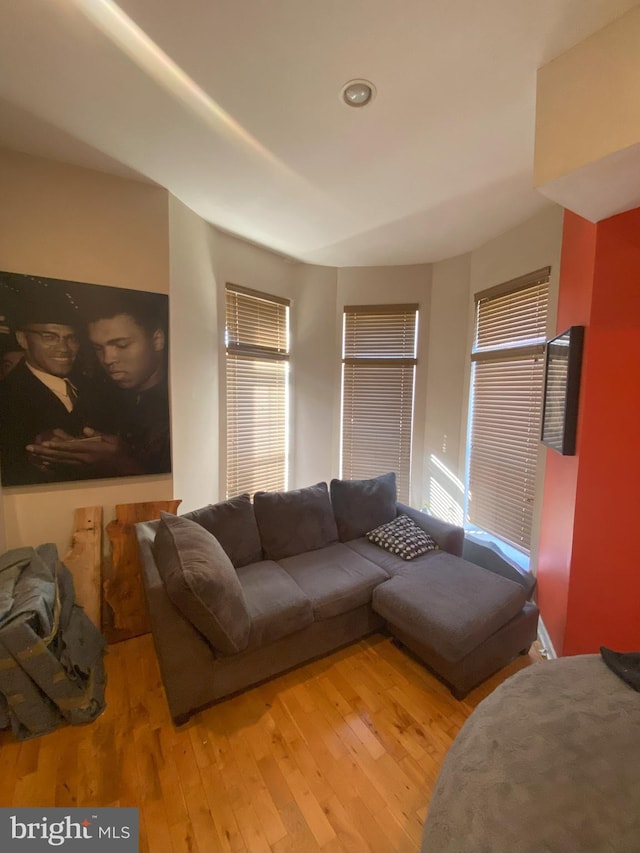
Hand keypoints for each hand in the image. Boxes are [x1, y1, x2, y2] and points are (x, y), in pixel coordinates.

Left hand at [26, 427, 143, 474]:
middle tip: (30, 448)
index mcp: (92, 451)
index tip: (44, 443)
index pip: (71, 447)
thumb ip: (98, 434)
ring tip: (33, 454)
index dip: (57, 445)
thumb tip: (84, 430)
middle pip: (60, 455)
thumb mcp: (114, 440)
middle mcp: (84, 460)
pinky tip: (45, 463)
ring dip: (45, 458)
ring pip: (60, 462)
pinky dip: (54, 465)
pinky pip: (65, 468)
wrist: (128, 471)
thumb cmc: (123, 453)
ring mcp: (82, 467)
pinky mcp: (83, 471)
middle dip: (44, 452)